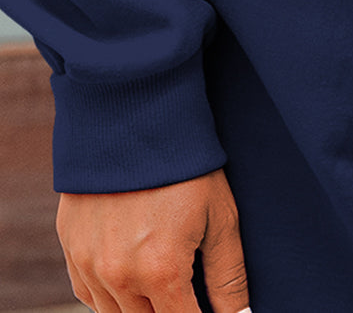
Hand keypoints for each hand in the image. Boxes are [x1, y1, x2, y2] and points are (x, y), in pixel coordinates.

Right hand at [57, 166, 250, 312]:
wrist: (133, 112)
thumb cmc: (185, 162)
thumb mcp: (220, 214)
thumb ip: (228, 274)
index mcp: (161, 271)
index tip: (207, 307)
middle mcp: (119, 276)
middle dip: (170, 311)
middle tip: (186, 289)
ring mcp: (88, 263)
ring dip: (138, 306)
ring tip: (160, 274)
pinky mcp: (70, 245)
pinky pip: (87, 292)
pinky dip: (108, 293)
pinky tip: (130, 273)